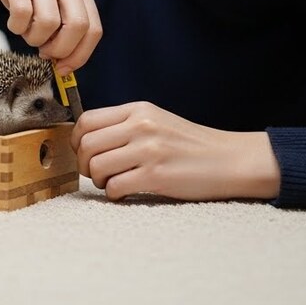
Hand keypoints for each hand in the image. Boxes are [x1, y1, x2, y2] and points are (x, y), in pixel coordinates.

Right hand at [0, 0, 101, 73]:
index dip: (80, 55)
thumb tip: (65, 62)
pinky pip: (22, 13)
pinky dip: (16, 26)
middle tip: (43, 51)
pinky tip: (13, 22)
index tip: (64, 68)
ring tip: (25, 30)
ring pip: (48, 23)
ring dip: (34, 38)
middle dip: (59, 49)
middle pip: (77, 27)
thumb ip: (63, 22)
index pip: (93, 28)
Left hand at [69, 101, 281, 201]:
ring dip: (98, 180)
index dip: (76, 140)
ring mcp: (148, 149)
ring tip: (112, 183)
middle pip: (87, 144)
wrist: (229, 160)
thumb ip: (126, 124)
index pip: (87, 120)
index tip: (83, 153)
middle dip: (84, 163)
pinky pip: (115, 187)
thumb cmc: (191, 145)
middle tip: (97, 173)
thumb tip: (88, 138)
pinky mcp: (156, 175)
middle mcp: (141, 125)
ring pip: (97, 166)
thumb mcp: (157, 120)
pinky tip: (125, 192)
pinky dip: (114, 194)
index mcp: (138, 110)